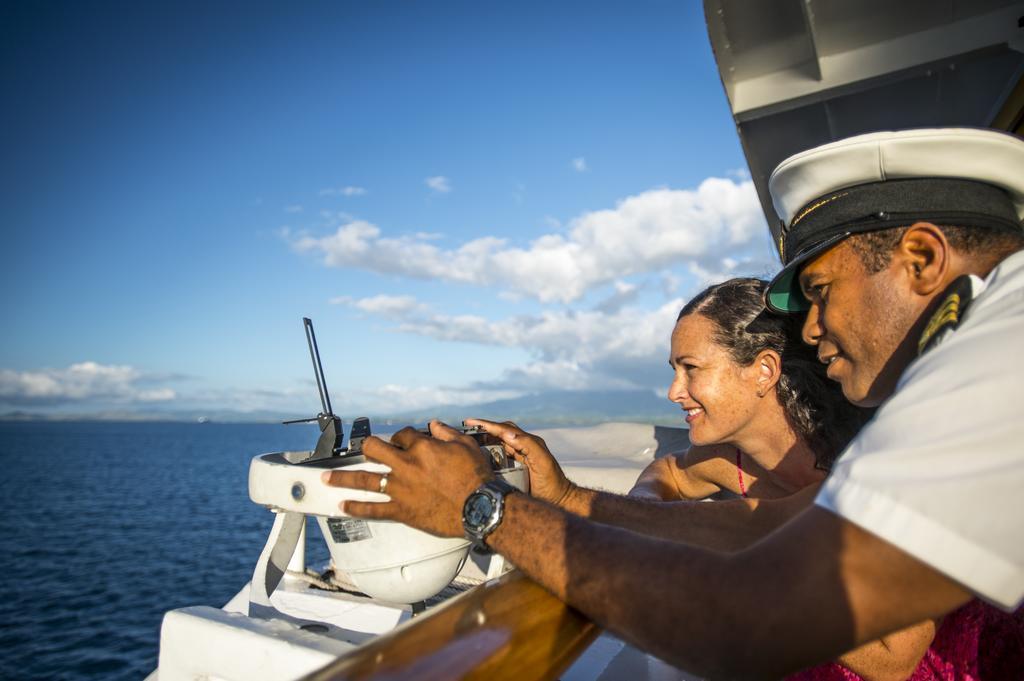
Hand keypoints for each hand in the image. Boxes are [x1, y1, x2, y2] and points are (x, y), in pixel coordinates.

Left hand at [321, 420, 494, 537]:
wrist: (479, 507)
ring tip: (325, 478)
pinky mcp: (402, 510)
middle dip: (367, 447)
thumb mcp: (465, 445)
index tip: (404, 439)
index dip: (403, 435)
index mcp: (421, 447)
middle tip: (363, 449)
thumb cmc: (476, 476)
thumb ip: (446, 433)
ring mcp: (400, 489)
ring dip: (342, 478)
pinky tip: (343, 507)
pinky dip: (356, 509)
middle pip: (374, 449)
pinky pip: (374, 510)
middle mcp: (405, 465)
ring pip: (364, 479)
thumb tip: (434, 425)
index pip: (403, 434)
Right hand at [464, 418, 574, 506]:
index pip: (504, 429)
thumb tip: (507, 433)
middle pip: (498, 433)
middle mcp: (521, 447)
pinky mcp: (514, 468)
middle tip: (464, 430)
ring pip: (496, 444)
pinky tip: (476, 458)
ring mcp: (517, 457)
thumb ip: (528, 445)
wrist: (559, 501)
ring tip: (466, 441)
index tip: (470, 421)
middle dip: (482, 430)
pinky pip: (498, 457)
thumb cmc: (553, 482)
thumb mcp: (542, 462)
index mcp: (527, 442)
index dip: (487, 424)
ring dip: (482, 441)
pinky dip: (486, 455)